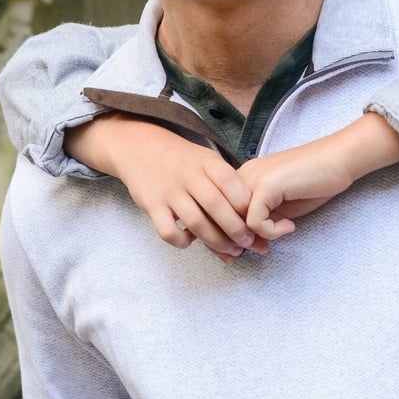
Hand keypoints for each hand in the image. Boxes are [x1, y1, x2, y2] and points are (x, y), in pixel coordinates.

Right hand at [68, 115, 265, 259]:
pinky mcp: (151, 205)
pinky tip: (192, 241)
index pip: (233, 184)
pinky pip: (168, 231)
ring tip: (232, 251)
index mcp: (207, 162)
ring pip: (197, 223)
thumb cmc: (183, 160)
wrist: (140, 148)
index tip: (258, 221)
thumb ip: (228, 182)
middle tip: (249, 243)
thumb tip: (255, 212)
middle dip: (237, 230)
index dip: (247, 206)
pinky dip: (183, 242)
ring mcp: (169, 191)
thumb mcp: (208, 160)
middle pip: (217, 207)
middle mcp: (189, 175)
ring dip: (217, 241)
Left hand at [237, 112, 398, 239]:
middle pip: (221, 218)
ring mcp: (252, 178)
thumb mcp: (280, 206)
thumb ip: (260, 219)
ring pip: (235, 222)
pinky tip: (290, 225)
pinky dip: (271, 231)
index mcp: (241, 178)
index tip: (251, 249)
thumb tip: (247, 242)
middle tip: (263, 250)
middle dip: (239, 241)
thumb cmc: (314, 181)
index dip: (230, 236)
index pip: (220, 211)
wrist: (339, 160)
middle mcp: (241, 175)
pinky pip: (255, 222)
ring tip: (278, 235)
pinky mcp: (266, 185)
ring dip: (255, 238)